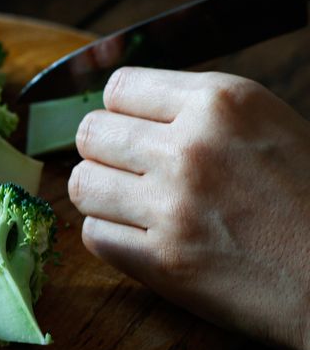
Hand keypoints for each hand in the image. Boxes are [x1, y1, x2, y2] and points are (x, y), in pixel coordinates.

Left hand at [68, 67, 309, 349]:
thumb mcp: (267, 124)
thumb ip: (198, 112)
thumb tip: (129, 110)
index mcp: (222, 101)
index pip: (119, 87)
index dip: (120, 110)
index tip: (132, 127)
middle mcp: (191, 146)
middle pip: (90, 133)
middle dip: (103, 151)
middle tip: (126, 168)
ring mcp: (173, 206)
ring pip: (82, 184)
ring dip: (99, 193)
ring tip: (129, 203)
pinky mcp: (163, 261)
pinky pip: (94, 235)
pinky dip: (110, 236)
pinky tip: (139, 237)